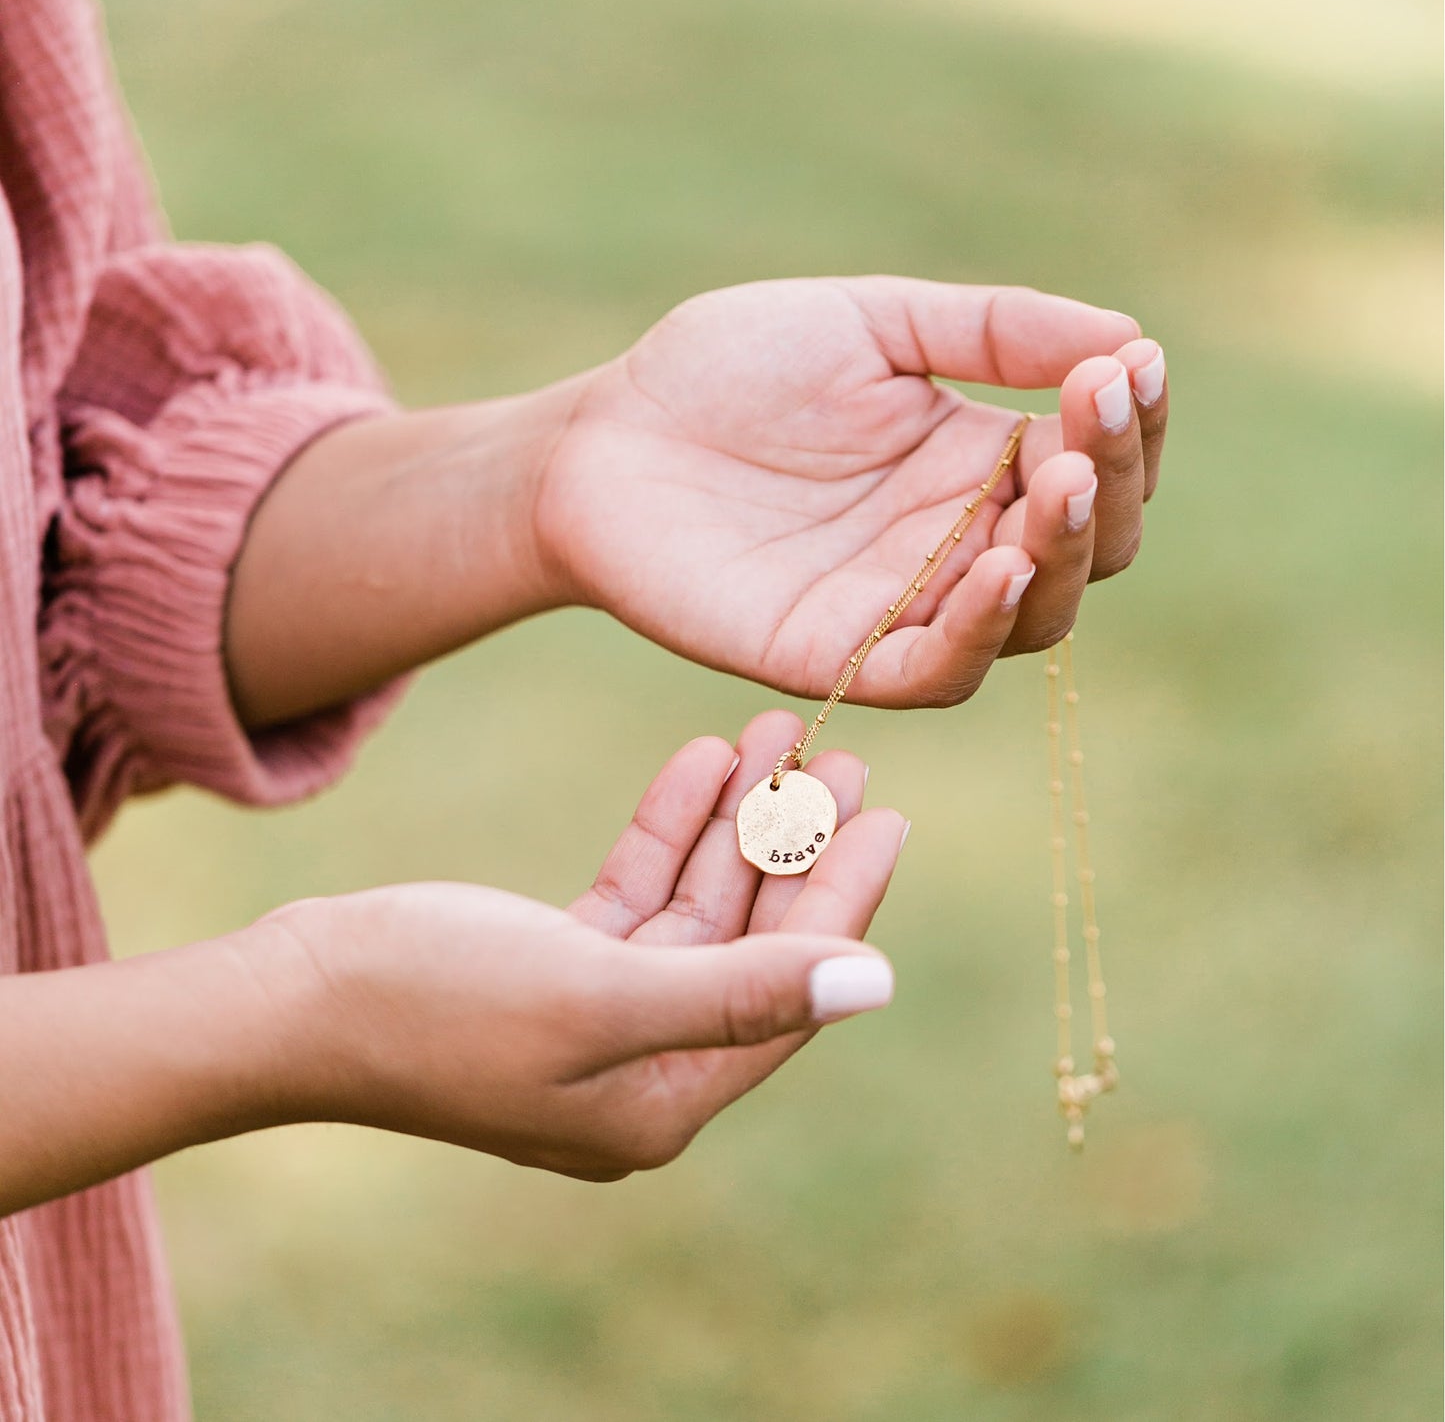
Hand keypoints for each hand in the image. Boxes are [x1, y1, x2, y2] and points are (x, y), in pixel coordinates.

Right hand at [266, 713, 904, 1180]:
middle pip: (751, 945)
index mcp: (663, 1100)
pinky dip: (668, 830)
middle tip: (840, 757)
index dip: (843, 902)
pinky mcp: (558, 968)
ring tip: (776, 737)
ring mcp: (599, 1017)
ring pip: (697, 908)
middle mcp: (641, 1067)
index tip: (888, 815)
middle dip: (794, 850)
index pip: (786, 994)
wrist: (287, 999)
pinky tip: (702, 761)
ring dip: (733, 824)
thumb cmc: (430, 1003)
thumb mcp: (596, 993)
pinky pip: (638, 891)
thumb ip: (739, 989)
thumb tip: (877, 986)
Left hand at [538, 277, 1167, 706]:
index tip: (1127, 363)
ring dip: (1066, 555)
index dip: (1130, 423)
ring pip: (1033, 617)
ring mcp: (902, 604)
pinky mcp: (838, 657)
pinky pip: (936, 671)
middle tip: (1092, 415)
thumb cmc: (724, 371)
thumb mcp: (867, 324)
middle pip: (1088, 548)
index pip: (1095, 463)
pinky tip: (1002, 562)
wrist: (603, 439)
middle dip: (1113, 483)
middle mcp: (955, 539)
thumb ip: (988, 331)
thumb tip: (1128, 337)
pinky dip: (981, 628)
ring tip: (1060, 481)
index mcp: (973, 458)